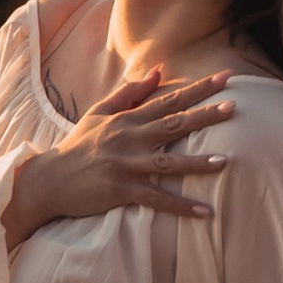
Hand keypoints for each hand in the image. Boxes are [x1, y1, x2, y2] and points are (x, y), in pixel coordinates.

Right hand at [2, 65, 233, 250]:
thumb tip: (159, 71)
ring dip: (197, 163)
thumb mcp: (99, 112)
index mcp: (126, 119)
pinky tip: (205, 211)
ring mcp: (124, 165)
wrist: (48, 179)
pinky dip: (180, 206)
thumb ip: (130, 92)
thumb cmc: (77, 146)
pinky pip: (155, 199)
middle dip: (205, 116)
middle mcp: (128, 138)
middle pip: (173, 124)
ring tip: (226, 161)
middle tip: (234, 108)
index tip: (225, 77)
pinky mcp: (120, 190)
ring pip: (167, 162)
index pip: (169, 100)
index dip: (198, 88)